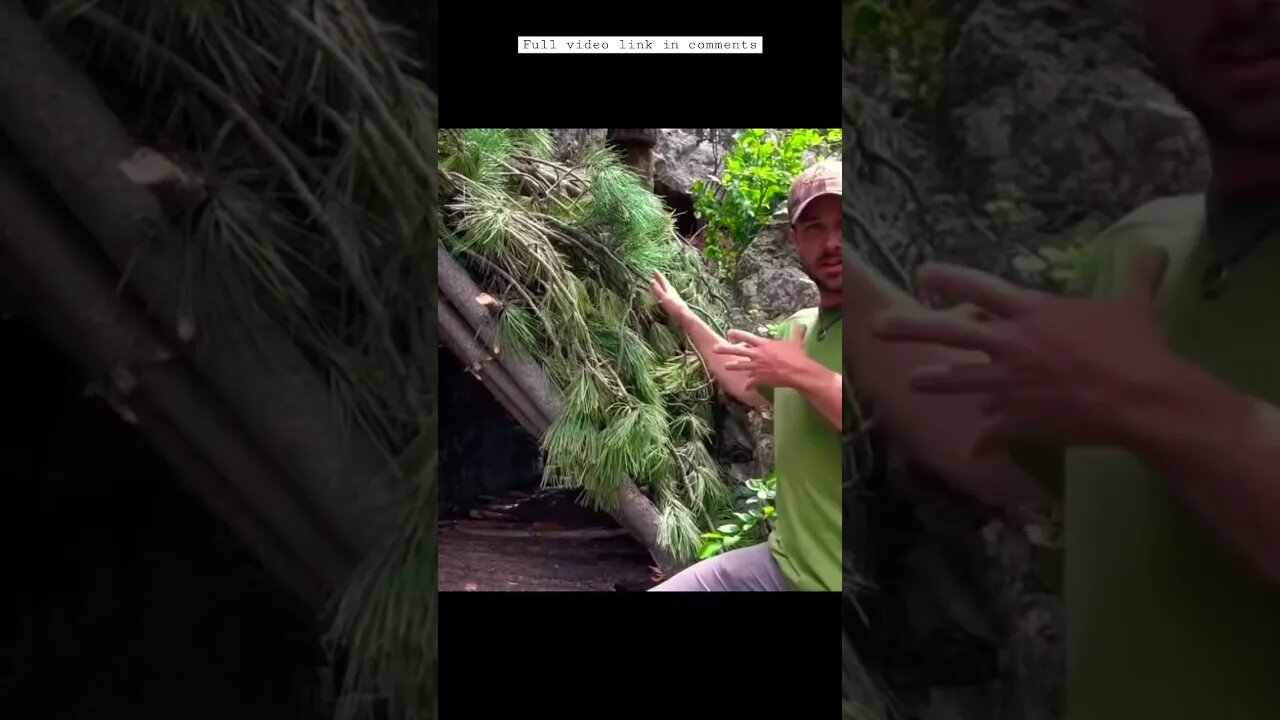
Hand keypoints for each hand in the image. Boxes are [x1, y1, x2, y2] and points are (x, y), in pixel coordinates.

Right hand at [651, 271, 688, 318]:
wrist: (683, 315)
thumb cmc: (673, 306)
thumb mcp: (663, 297)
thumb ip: (658, 290)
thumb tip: (652, 280)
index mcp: (669, 289)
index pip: (663, 280)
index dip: (658, 275)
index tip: (654, 269)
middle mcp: (672, 291)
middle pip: (665, 283)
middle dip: (660, 279)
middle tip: (655, 275)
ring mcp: (674, 296)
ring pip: (667, 288)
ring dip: (662, 286)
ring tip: (659, 284)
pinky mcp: (674, 302)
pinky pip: (667, 294)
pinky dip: (664, 292)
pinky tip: (663, 296)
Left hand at [712, 326, 815, 391]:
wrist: (796, 371)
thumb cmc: (796, 356)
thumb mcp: (795, 343)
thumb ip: (796, 334)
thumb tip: (802, 325)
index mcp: (764, 344)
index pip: (747, 337)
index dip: (737, 334)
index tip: (729, 333)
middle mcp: (757, 354)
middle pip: (737, 351)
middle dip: (725, 349)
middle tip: (715, 349)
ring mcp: (756, 367)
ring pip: (740, 366)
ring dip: (732, 366)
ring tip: (725, 366)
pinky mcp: (759, 378)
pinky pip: (751, 382)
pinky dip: (748, 385)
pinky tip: (746, 387)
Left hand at [870, 248, 1173, 452]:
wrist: (1142, 400)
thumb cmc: (1136, 348)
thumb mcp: (1133, 306)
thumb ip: (1136, 278)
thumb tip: (1156, 252)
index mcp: (1031, 312)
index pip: (977, 287)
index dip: (946, 278)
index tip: (924, 275)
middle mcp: (1010, 344)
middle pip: (946, 332)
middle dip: (907, 327)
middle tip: (876, 328)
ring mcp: (1008, 384)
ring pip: (956, 381)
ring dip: (933, 381)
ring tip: (912, 382)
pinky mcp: (1016, 418)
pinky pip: (993, 431)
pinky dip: (986, 440)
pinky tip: (976, 449)